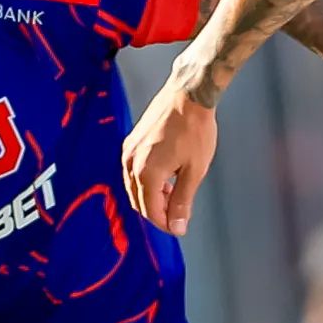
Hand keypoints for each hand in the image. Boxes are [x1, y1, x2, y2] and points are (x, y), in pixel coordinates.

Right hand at [123, 76, 219, 235]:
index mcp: (146, 173)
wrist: (188, 95)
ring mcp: (128, 151)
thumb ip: (183, 201)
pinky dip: (147, 181)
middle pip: (139, 202)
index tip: (180, 226)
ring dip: (153, 196)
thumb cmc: (195, 130)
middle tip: (180, 212)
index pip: (151, 211)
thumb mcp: (194, 171)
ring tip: (176, 192)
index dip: (166, 224)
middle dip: (158, 211)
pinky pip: (133, 171)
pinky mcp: (131, 142)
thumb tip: (177, 227)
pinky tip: (166, 177)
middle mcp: (131, 164)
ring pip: (135, 187)